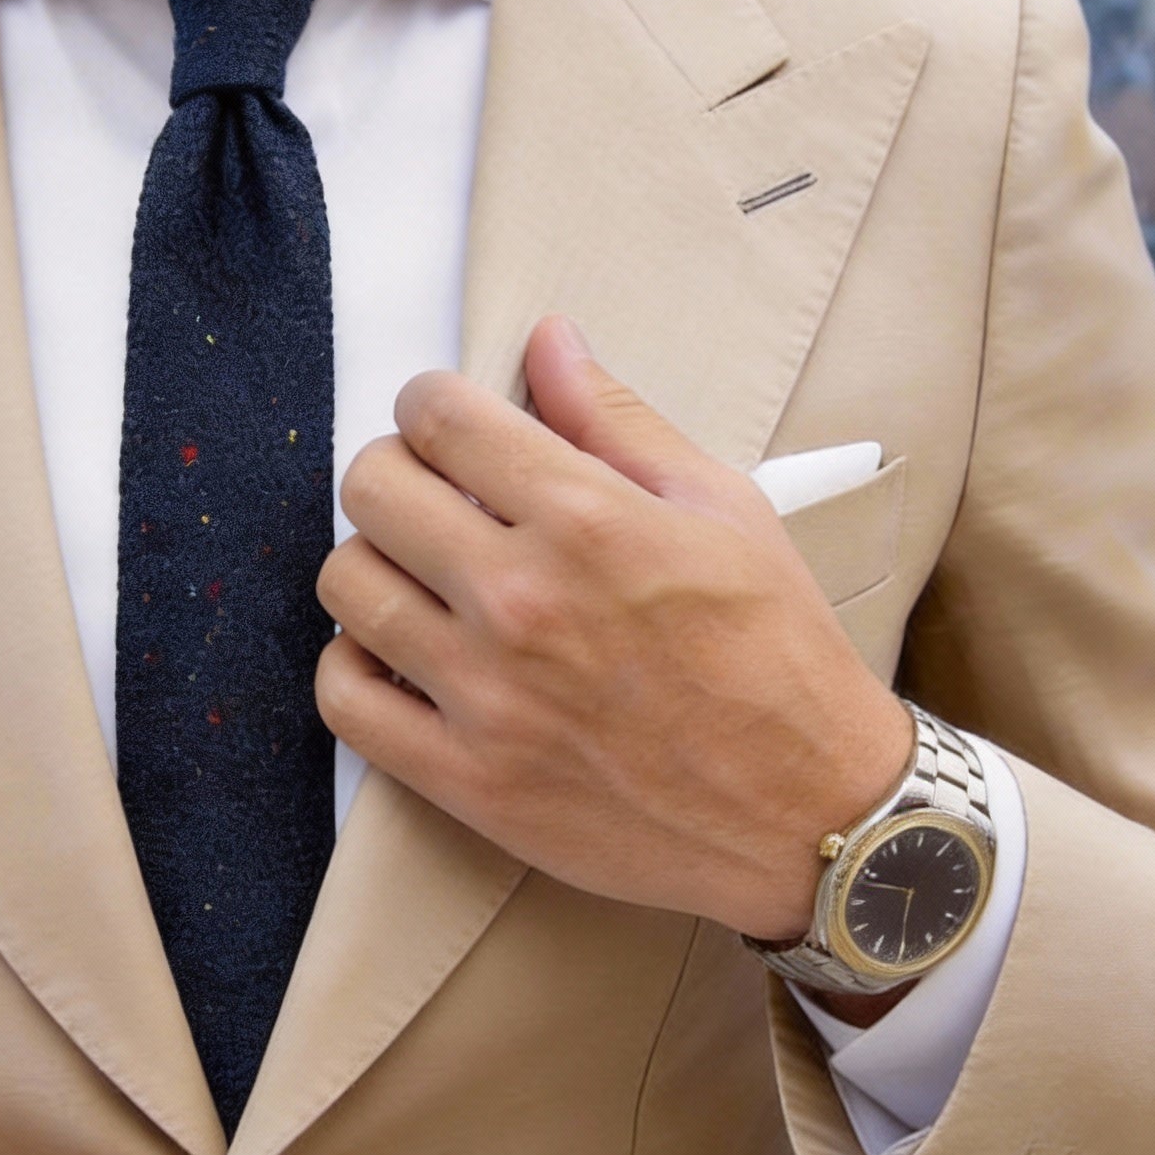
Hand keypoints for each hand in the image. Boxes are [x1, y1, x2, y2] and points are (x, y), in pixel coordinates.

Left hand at [315, 316, 911, 942]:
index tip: (448, 423)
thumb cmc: (777, 655)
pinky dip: (354, 666)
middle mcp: (522, 601)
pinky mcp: (466, 779)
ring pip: (346, 585)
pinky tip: (400, 655)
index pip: (439, 418)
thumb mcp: (723, 509)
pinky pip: (344, 700)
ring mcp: (485, 696)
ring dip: (372, 564)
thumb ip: (618, 421)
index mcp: (587, 521)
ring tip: (420, 577)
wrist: (810, 813)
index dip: (431, 403)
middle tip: (433, 496)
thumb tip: (547, 340)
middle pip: (372, 489)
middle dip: (395, 472)